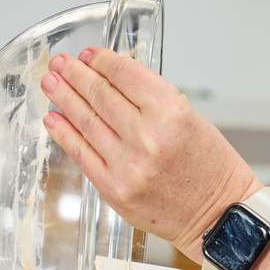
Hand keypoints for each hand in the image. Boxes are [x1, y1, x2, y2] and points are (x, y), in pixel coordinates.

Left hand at [40, 47, 256, 258]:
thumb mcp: (191, 118)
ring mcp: (127, 166)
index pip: (124, 74)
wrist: (218, 215)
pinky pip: (82, 155)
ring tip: (51, 84)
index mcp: (170, 113)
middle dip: (75, 75)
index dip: (100, 60)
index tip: (87, 54)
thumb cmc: (209, 167)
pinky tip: (54, 119)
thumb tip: (112, 81)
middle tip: (60, 64)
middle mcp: (146, 138)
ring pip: (85, 122)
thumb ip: (151, 99)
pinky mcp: (114, 190)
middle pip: (100, 95)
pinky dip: (65, 134)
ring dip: (64, 99)